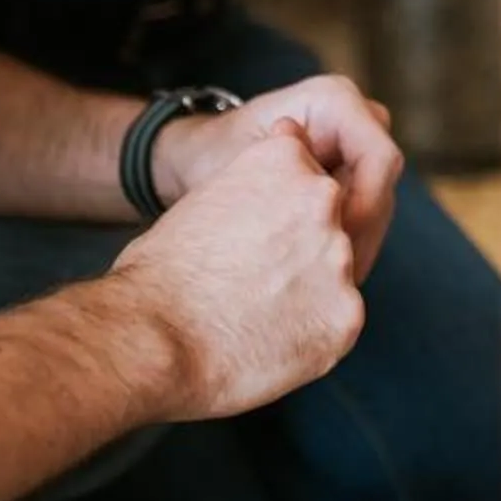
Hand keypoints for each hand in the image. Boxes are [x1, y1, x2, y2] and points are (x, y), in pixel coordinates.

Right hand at [109, 124, 363, 419]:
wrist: (153, 340)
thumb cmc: (160, 274)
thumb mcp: (204, 199)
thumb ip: (252, 188)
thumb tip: (266, 194)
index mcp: (283, 159)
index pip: (302, 171)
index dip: (276, 209)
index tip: (251, 234)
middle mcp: (322, 199)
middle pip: (326, 222)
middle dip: (298, 249)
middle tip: (253, 279)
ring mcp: (340, 258)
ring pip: (334, 274)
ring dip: (306, 291)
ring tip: (254, 314)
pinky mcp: (347, 314)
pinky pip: (336, 321)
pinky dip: (310, 333)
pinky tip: (269, 340)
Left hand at [153, 72, 406, 281]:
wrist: (197, 159)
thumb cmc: (210, 156)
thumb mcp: (238, 168)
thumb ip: (282, 183)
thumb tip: (327, 208)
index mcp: (334, 100)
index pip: (380, 158)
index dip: (365, 208)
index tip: (331, 249)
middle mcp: (357, 117)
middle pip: (383, 186)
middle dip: (359, 235)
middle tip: (331, 281)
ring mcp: (360, 147)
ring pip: (379, 207)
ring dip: (355, 247)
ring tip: (322, 289)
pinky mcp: (356, 176)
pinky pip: (365, 216)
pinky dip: (346, 247)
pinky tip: (320, 279)